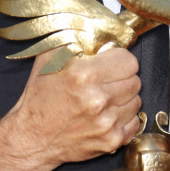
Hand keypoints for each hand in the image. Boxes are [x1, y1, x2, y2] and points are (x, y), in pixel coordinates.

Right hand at [0, 47, 140, 170]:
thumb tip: (97, 29)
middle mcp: (98, 99)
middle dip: (122, 78)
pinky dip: (124, 118)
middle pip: (135, 81)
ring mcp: (106, 122)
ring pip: (137, 101)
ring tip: (105, 99)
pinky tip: (107, 115)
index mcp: (84, 75)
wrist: (32, 138)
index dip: (120, 60)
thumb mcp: (50, 58)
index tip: (112, 63)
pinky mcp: (111, 141)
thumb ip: (75, 39)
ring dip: (124, 98)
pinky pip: (134, 122)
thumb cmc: (40, 98)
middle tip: (107, 81)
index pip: (129, 61)